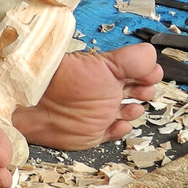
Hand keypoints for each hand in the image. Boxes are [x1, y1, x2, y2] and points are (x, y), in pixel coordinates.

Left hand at [11, 43, 163, 150]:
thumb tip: (152, 54)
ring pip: (130, 113)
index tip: (151, 75)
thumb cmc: (63, 79)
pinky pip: (116, 133)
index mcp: (111, 71)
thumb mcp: (102, 65)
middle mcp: (109, 91)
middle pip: (139, 93)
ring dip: (134, 111)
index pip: (141, 71)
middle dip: (144, 92)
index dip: (149, 74)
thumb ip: (130, 60)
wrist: (34, 103)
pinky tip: (119, 124)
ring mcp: (103, 112)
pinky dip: (121, 130)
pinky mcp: (96, 132)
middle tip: (142, 91)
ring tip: (129, 107)